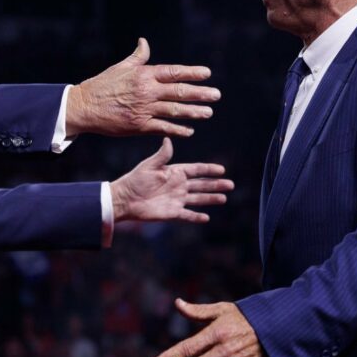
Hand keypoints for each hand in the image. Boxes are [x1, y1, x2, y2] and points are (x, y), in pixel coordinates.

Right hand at [66, 38, 219, 137]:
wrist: (84, 106)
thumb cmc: (102, 85)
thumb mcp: (121, 67)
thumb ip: (137, 56)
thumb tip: (144, 42)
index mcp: (144, 75)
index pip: (173, 72)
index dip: (192, 73)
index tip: (207, 73)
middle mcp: (147, 91)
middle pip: (179, 92)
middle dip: (200, 94)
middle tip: (216, 95)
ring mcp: (144, 109)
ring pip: (175, 111)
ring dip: (193, 112)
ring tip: (208, 113)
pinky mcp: (139, 126)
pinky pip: (163, 128)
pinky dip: (177, 130)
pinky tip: (189, 131)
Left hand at [110, 138, 233, 223]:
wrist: (125, 199)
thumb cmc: (135, 180)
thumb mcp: (149, 165)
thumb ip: (162, 155)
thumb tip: (168, 139)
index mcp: (174, 172)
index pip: (196, 170)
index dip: (209, 169)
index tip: (222, 169)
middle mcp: (178, 186)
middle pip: (201, 184)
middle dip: (216, 185)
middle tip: (230, 184)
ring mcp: (177, 199)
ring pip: (198, 199)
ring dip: (211, 199)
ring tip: (224, 198)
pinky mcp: (172, 213)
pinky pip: (188, 215)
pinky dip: (197, 217)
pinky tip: (207, 217)